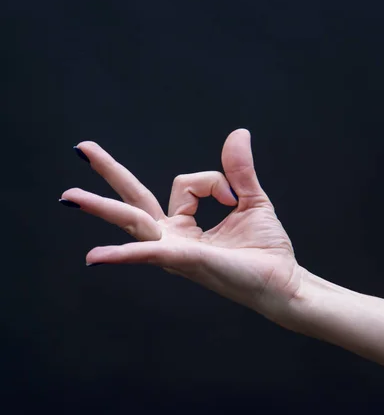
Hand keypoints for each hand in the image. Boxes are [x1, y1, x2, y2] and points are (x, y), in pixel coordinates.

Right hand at [60, 128, 303, 318]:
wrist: (284, 282)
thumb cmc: (265, 249)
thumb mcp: (251, 200)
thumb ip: (238, 170)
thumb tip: (238, 132)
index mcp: (185, 225)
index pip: (183, 184)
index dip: (212, 181)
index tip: (232, 196)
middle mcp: (173, 238)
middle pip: (133, 201)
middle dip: (108, 173)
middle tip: (81, 148)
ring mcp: (175, 251)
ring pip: (132, 222)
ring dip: (99, 207)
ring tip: (67, 196)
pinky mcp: (186, 261)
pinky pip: (150, 254)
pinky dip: (123, 255)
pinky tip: (95, 257)